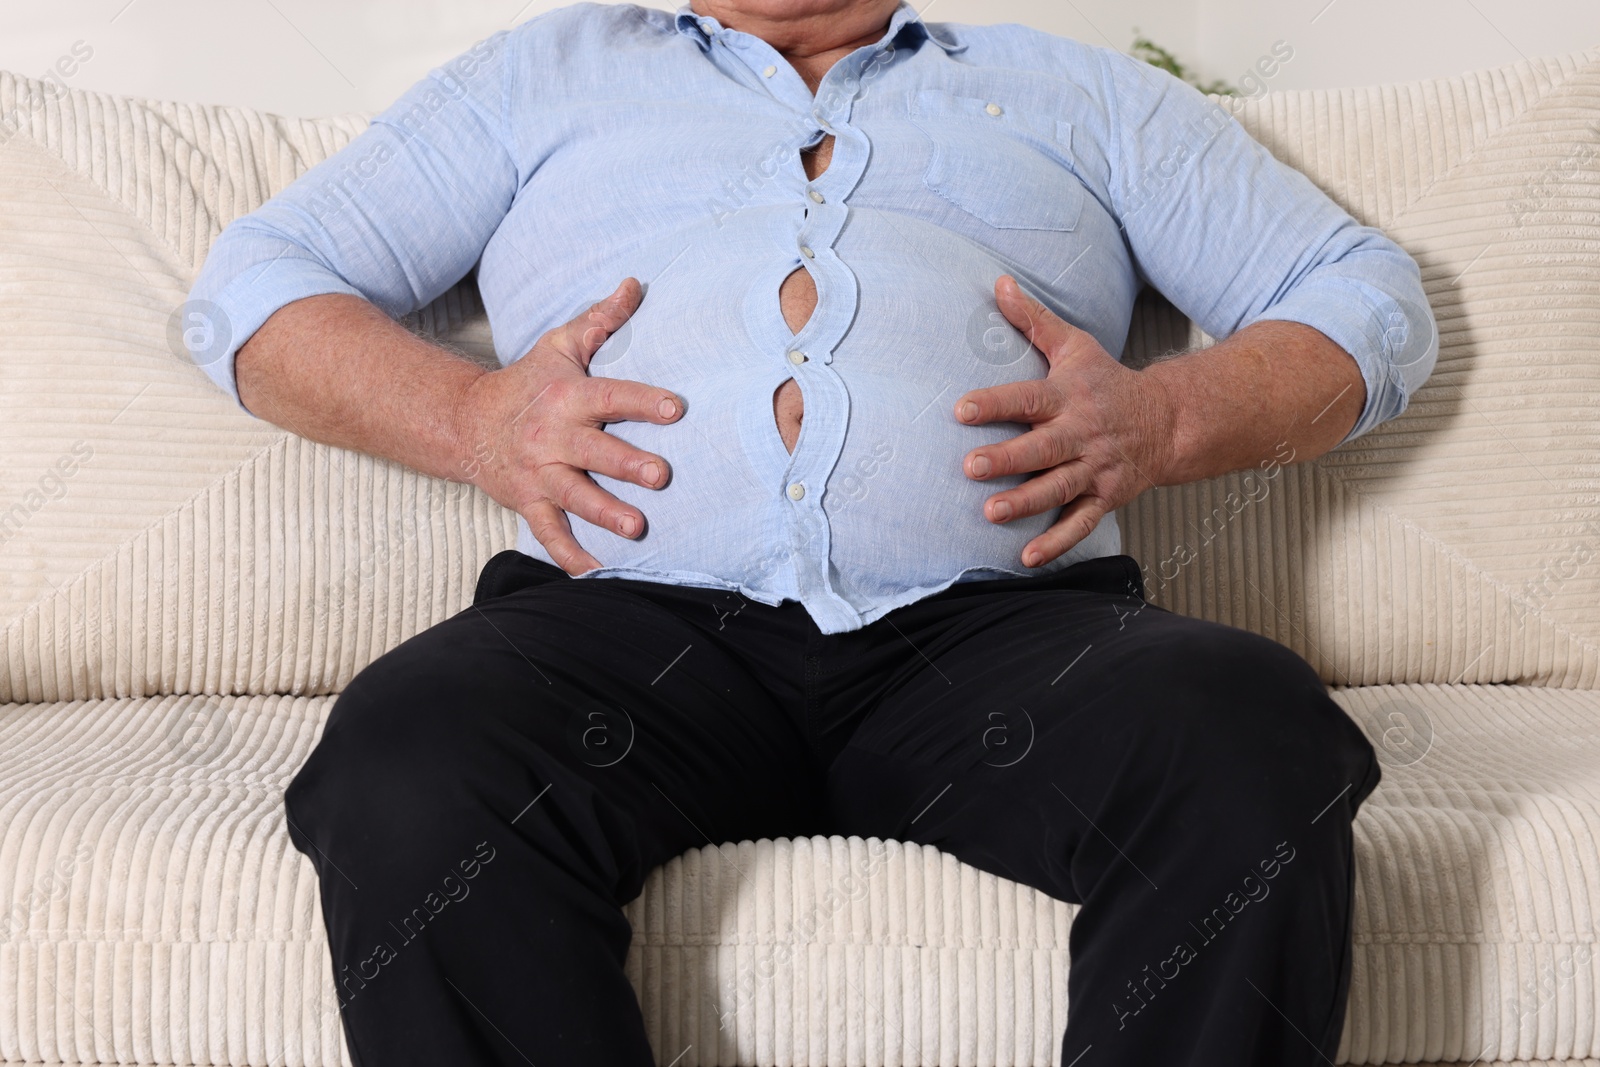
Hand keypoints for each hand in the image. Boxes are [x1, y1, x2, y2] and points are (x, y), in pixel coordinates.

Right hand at [453, 278, 681, 574]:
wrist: (466, 422)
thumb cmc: (528, 383)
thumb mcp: (559, 346)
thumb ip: (601, 320)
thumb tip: (634, 284)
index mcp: (567, 396)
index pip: (610, 396)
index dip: (643, 401)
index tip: (677, 408)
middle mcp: (554, 437)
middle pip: (594, 451)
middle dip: (626, 464)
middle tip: (661, 475)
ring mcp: (540, 474)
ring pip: (574, 495)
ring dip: (604, 512)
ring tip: (636, 527)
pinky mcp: (528, 503)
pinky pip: (548, 533)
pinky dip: (568, 556)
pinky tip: (595, 572)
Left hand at [955, 275, 1176, 567]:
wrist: (1168, 420)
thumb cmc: (1108, 382)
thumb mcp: (1075, 346)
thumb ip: (1033, 320)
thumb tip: (998, 283)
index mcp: (1069, 396)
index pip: (1028, 398)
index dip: (995, 403)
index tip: (961, 408)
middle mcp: (1082, 434)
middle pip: (1042, 448)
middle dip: (1007, 459)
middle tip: (970, 467)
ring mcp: (1095, 468)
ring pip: (1059, 488)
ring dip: (1026, 502)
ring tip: (991, 513)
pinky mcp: (1106, 496)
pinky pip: (1081, 523)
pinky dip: (1057, 542)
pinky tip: (1028, 557)